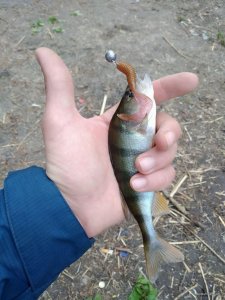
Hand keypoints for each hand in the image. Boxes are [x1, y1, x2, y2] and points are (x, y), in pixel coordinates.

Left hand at [36, 48, 197, 237]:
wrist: (70, 205)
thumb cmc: (66, 164)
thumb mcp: (60, 121)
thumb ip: (58, 87)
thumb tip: (43, 52)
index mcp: (119, 122)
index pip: (150, 99)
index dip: (171, 87)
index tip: (191, 81)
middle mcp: (134, 139)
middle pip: (169, 126)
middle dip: (169, 134)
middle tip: (159, 143)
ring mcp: (142, 161)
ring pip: (170, 153)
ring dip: (157, 162)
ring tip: (135, 172)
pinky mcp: (147, 182)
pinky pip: (166, 177)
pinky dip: (154, 181)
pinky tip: (134, 186)